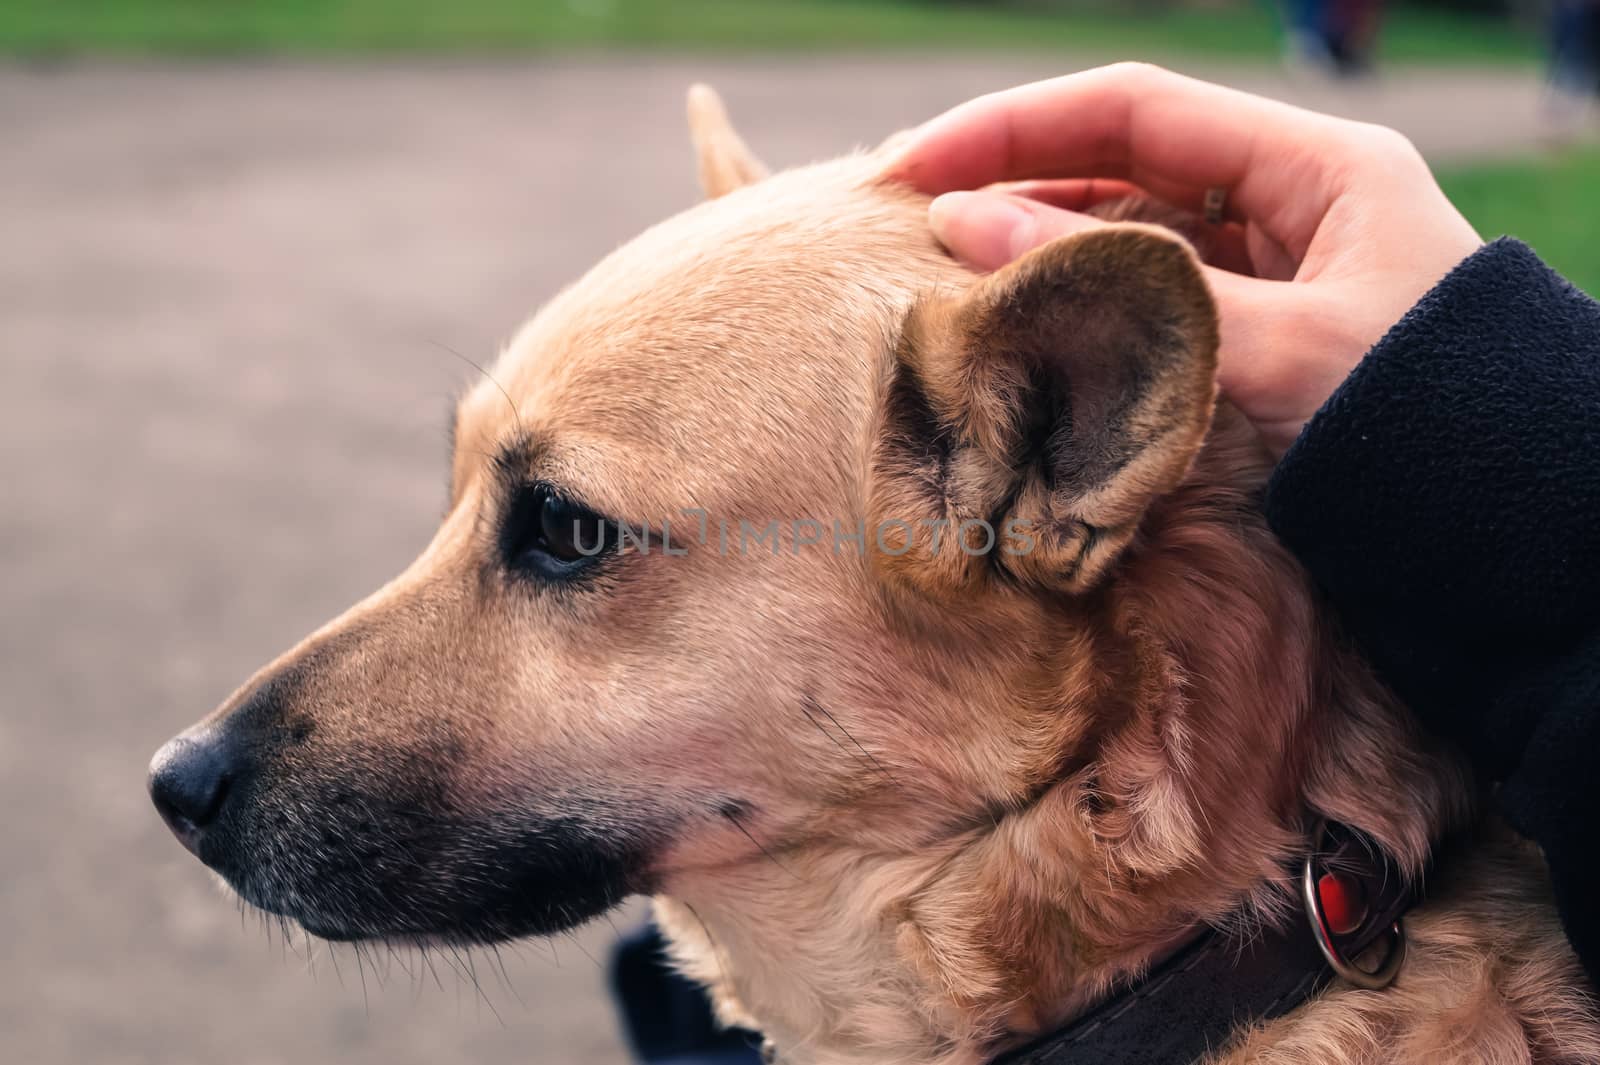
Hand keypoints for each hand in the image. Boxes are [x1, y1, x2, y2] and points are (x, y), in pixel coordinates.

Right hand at [887, 63, 1482, 457]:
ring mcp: (1273, 271)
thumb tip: (969, 229)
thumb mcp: (1272, 340)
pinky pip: (1152, 303)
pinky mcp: (1260, 336)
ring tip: (949, 278)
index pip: (1133, 109)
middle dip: (1015, 185)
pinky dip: (1087, 312)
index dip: (1015, 126)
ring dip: (1043, 252)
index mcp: (1316, 166)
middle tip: (909, 223)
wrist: (1517, 532)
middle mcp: (1289, 203)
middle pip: (1123, 165)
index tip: (918, 166)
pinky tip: (1029, 330)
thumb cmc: (1422, 422)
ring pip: (1131, 238)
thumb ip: (1123, 284)